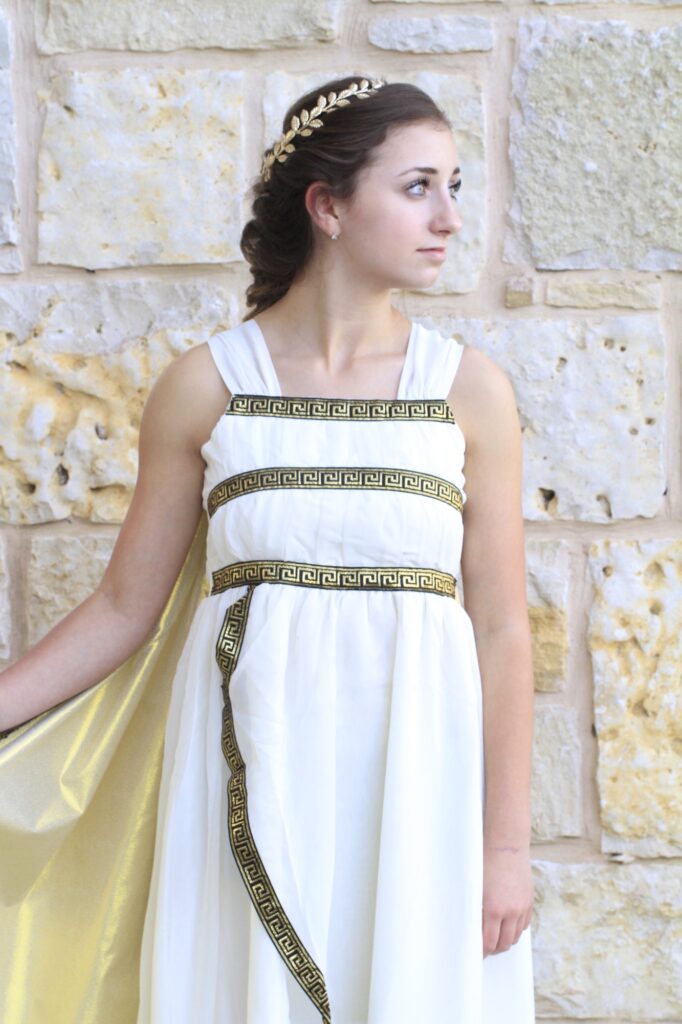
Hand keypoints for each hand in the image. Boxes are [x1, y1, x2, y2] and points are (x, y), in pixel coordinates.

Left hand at [482, 841, 533, 957]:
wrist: (506, 846)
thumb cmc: (485, 863)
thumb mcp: (476, 887)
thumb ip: (476, 909)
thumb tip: (472, 927)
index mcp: (494, 909)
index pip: (489, 942)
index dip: (482, 951)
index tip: (477, 953)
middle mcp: (511, 911)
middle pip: (504, 944)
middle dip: (494, 949)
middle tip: (485, 948)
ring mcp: (522, 907)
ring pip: (515, 936)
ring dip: (506, 941)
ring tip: (495, 938)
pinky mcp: (529, 901)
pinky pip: (524, 924)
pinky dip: (515, 929)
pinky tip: (507, 925)